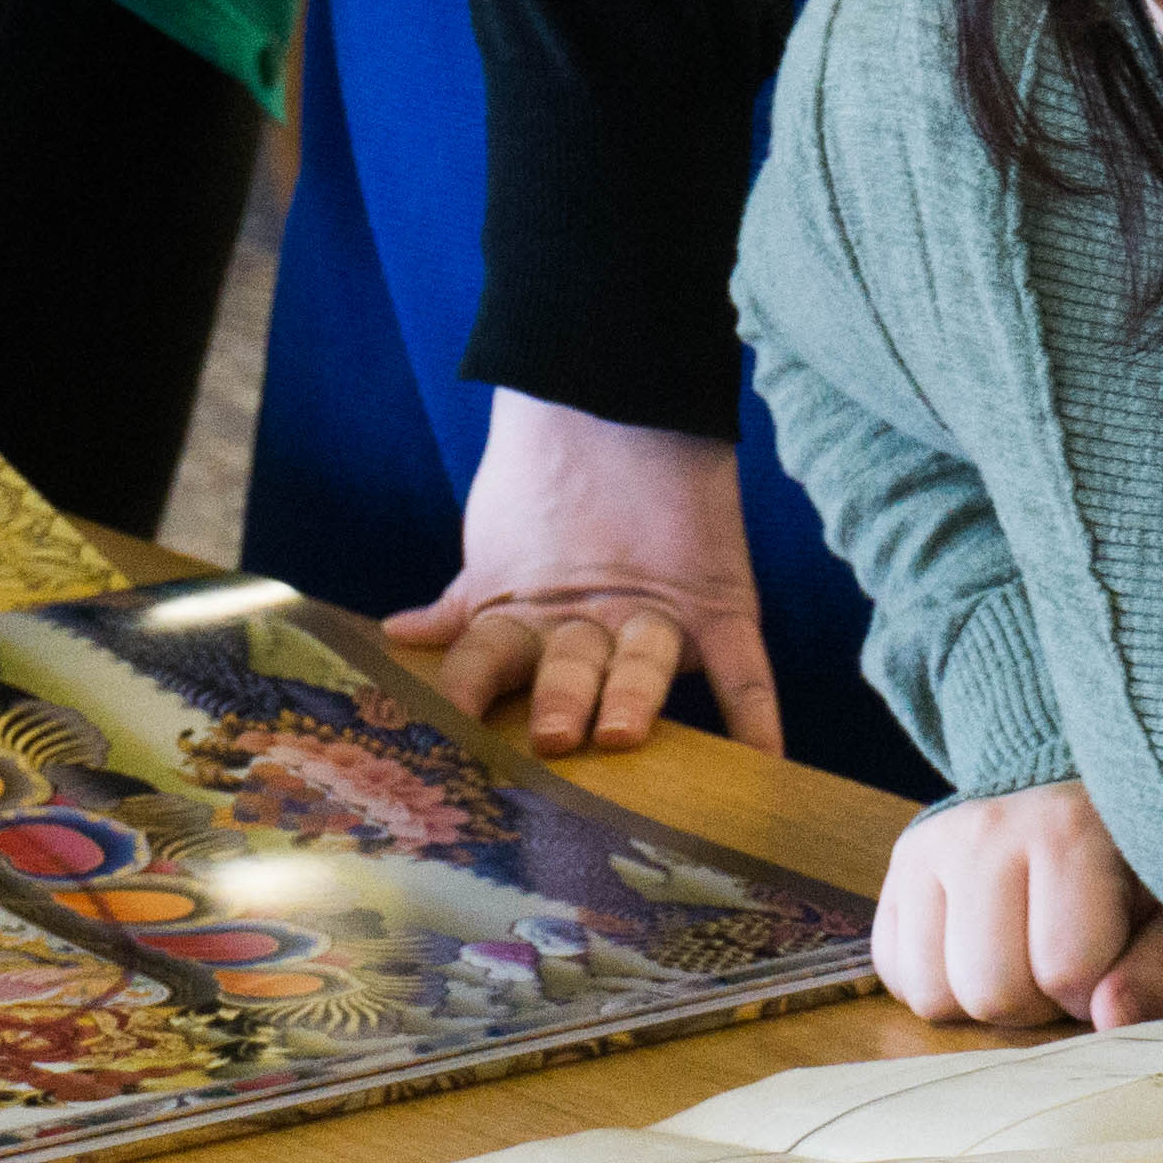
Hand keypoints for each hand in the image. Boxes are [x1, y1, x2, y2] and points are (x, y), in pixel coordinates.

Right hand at [381, 390, 772, 755]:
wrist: (610, 398)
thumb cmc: (542, 479)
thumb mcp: (498, 546)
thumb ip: (459, 606)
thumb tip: (393, 638)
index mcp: (530, 626)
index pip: (488, 668)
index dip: (470, 697)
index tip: (453, 735)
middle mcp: (590, 638)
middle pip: (572, 675)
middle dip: (564, 702)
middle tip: (556, 735)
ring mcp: (654, 626)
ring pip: (645, 670)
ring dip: (637, 700)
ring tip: (621, 731)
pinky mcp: (718, 609)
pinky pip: (743, 668)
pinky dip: (757, 713)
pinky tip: (768, 763)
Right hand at [876, 782, 1162, 1028]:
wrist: (1084, 810)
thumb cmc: (1145, 875)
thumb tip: (1112, 1020)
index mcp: (1066, 828)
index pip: (1065, 969)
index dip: (1097, 993)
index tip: (1115, 962)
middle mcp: (984, 827)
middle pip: (990, 990)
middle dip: (1036, 1003)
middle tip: (1068, 965)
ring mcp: (929, 847)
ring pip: (932, 992)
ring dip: (983, 998)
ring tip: (1025, 956)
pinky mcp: (896, 872)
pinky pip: (895, 974)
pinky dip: (939, 983)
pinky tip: (983, 951)